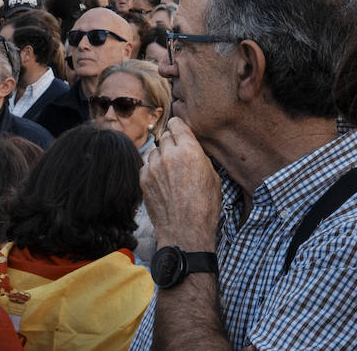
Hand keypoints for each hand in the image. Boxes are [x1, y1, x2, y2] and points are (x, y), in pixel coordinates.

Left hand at [141, 117, 220, 251]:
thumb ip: (200, 157)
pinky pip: (146, 166)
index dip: (179, 127)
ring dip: (161, 156)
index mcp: (189, 151)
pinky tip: (161, 181)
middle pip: (164, 136)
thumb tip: (193, 149)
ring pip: (154, 151)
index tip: (180, 131)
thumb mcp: (213, 177)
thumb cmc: (204, 207)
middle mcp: (168, 155)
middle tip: (178, 154)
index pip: (177, 124)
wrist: (185, 232)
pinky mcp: (143, 180)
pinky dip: (152, 170)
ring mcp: (153, 168)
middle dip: (171, 142)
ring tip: (169, 170)